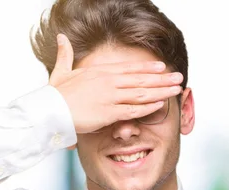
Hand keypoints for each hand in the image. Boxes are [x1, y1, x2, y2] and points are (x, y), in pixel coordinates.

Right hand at [49, 34, 182, 133]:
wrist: (50, 110)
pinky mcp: (109, 113)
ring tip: (176, 89)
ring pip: (141, 93)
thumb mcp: (61, 72)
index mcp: (99, 72)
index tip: (162, 67)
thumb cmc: (54, 95)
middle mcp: (108, 82)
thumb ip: (65, 55)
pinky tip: (161, 104)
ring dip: (161, 91)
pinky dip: (148, 107)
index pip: (129, 68)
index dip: (147, 68)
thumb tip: (61, 37)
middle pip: (141, 80)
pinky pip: (133, 110)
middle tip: (178, 78)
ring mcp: (110, 97)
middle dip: (162, 79)